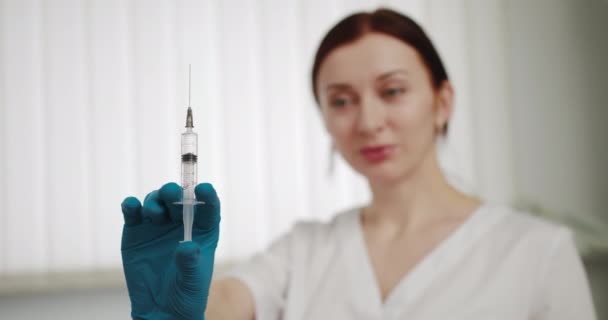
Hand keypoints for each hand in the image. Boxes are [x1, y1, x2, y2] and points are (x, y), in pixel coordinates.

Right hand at [121, 182, 220, 319]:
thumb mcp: (192, 281)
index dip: (207, 196)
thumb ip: (190, 263)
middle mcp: (181, 223)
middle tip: (171, 194)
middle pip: (179, 199)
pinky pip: (133, 213)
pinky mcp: (136, 231)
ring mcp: (158, 225)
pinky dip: (131, 206)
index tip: (203, 188)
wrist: (160, 309)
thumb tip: (187, 246)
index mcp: (202, 231)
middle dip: (175, 193)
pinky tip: (130, 206)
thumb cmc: (186, 294)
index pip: (208, 208)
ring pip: (156, 201)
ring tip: (155, 213)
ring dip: (155, 200)